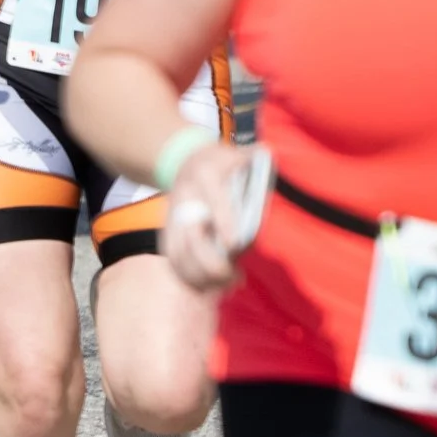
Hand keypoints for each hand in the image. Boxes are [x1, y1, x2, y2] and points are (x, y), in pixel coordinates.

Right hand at [160, 142, 255, 293]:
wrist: (183, 162)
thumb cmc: (219, 160)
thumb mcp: (235, 152)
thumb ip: (253, 156)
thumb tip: (267, 154)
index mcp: (205, 177)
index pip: (214, 202)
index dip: (223, 223)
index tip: (233, 245)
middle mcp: (186, 200)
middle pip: (190, 237)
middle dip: (209, 262)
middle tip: (232, 274)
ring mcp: (174, 219)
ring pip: (179, 254)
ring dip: (201, 275)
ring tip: (228, 282)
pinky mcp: (169, 234)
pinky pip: (174, 261)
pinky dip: (191, 277)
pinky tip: (214, 284)